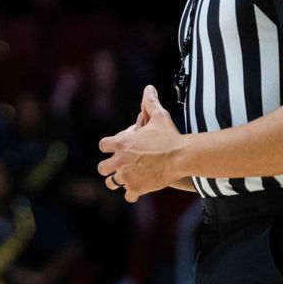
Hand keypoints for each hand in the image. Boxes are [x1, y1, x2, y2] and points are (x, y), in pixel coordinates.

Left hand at [97, 85, 185, 201]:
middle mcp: (119, 160)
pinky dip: (132, 194)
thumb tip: (149, 88)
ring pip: (111, 183)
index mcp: (120, 142)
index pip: (103, 145)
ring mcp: (126, 175)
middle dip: (108, 167)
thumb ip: (150, 102)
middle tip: (118, 167)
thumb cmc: (168, 135)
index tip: (115, 148)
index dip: (108, 146)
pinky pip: (128, 195)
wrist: (180, 156)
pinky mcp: (136, 188)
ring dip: (117, 181)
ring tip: (126, 179)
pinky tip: (138, 190)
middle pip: (102, 168)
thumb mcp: (159, 116)